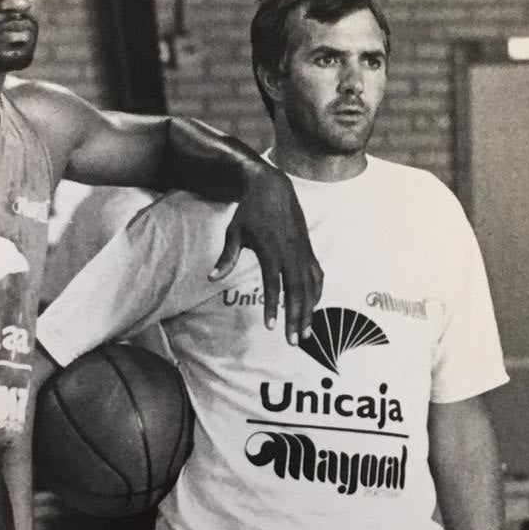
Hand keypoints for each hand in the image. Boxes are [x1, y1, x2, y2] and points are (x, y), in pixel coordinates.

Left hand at [211, 166, 323, 343]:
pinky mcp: (309, 250)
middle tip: (293, 341)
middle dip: (295, 318)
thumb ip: (227, 257)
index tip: (271, 327)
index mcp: (272, 251)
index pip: (274, 286)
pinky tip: (313, 308)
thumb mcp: (235, 232)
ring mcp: (303, 252)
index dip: (273, 307)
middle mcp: (291, 254)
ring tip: (306, 332)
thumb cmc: (250, 211)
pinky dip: (317, 294)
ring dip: (309, 311)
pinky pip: (317, 276)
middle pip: (297, 292)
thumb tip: (211, 277)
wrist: (273, 188)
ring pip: (310, 287)